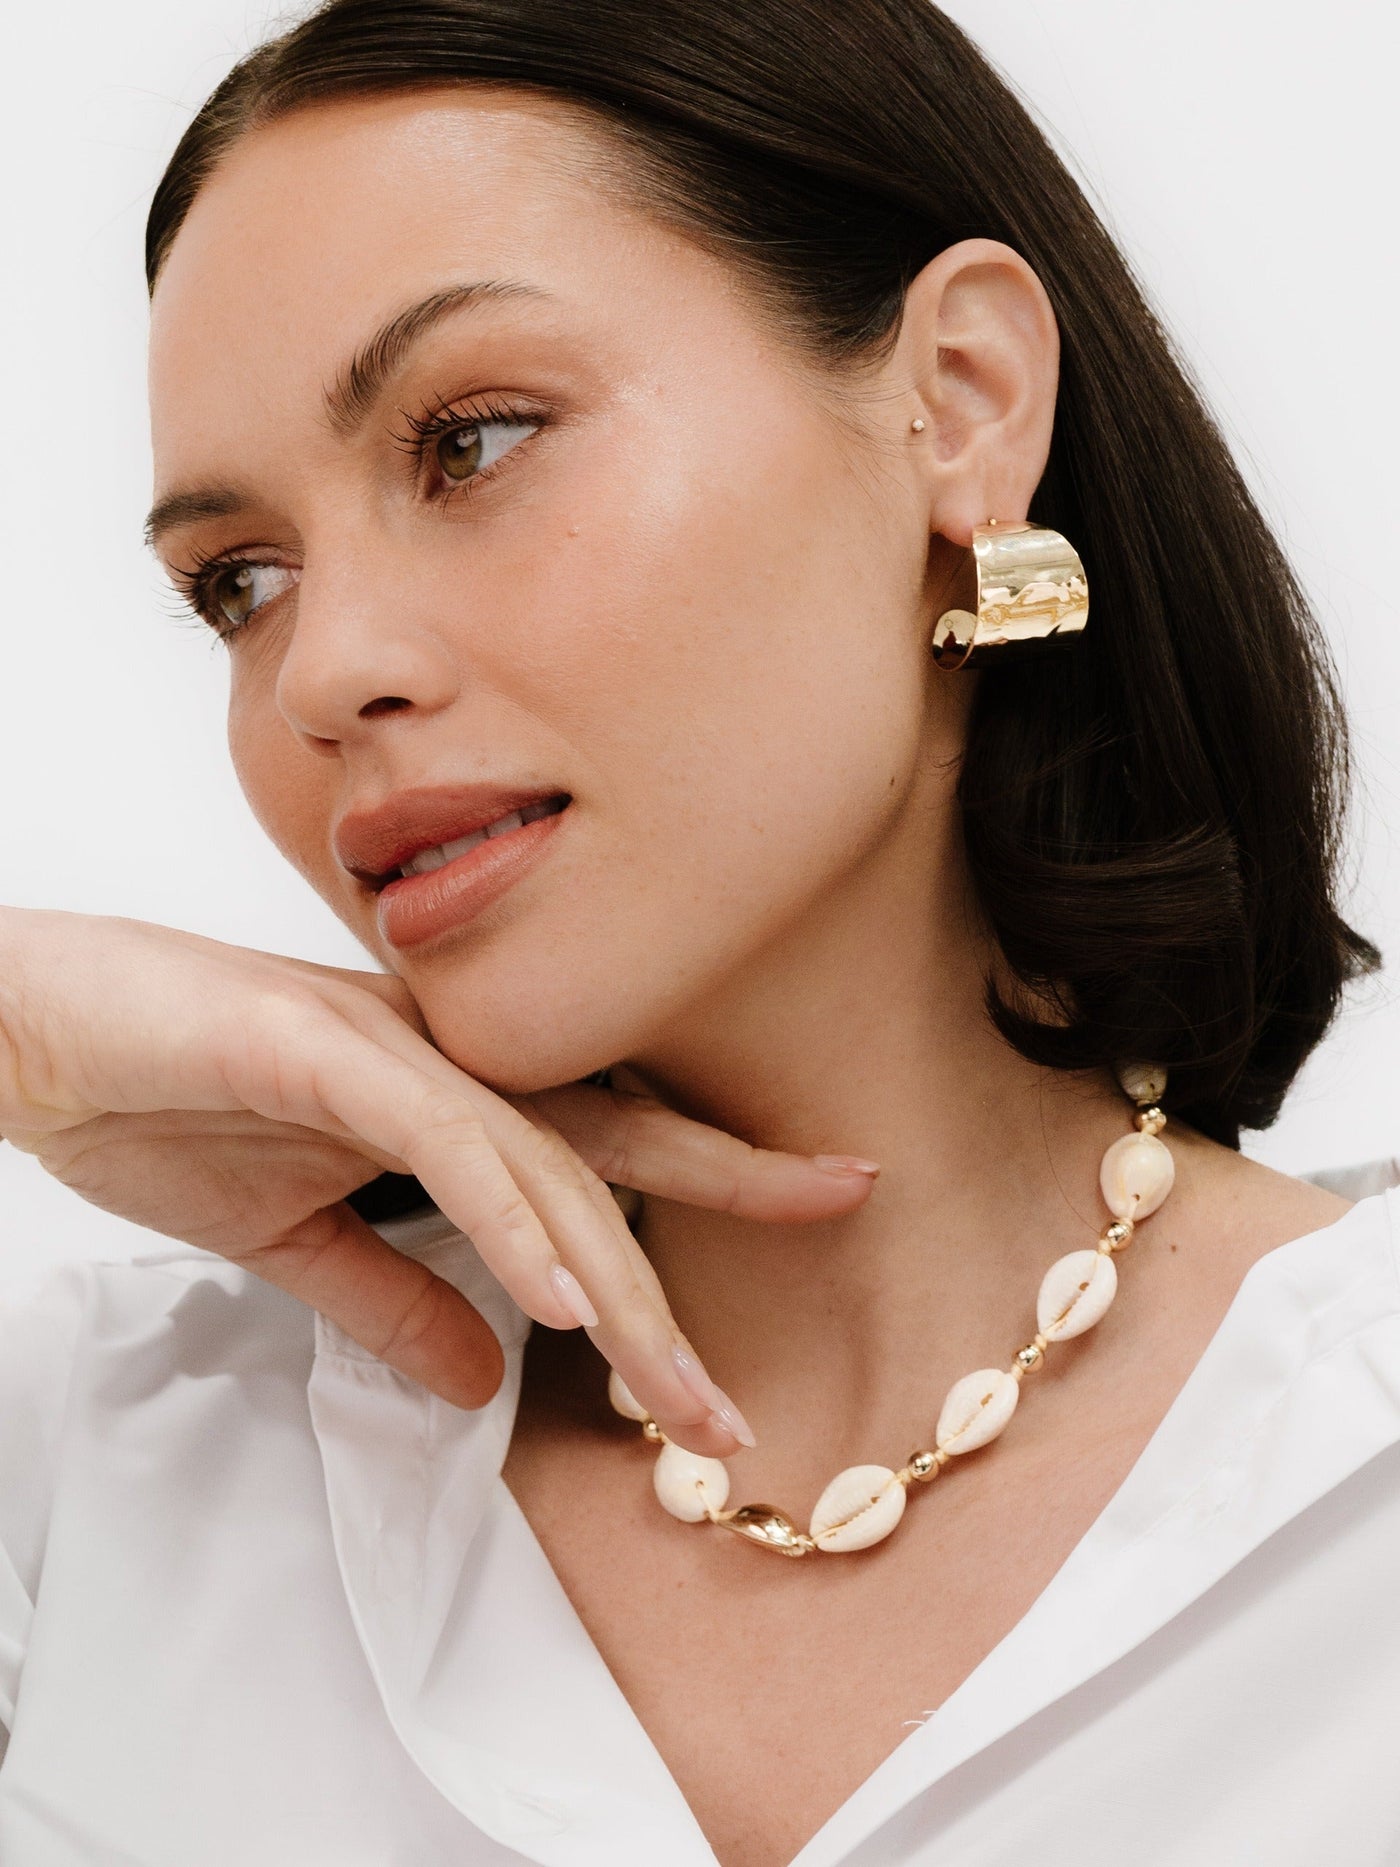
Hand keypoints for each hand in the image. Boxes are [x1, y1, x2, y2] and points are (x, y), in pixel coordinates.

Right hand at [0, 908, 878, 1454]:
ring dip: (617, 1282)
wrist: (37, 1033)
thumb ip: (395, 1301)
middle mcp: (446, 1059)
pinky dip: (508, 1219)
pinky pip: (444, 1142)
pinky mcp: (324, 1051)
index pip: (603, 1146)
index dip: (717, 1176)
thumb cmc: (159, 1105)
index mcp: (449, 1093)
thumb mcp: (292, 1239)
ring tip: (685, 1390)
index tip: (817, 1208)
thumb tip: (486, 1378)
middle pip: (606, 1160)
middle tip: (780, 1342)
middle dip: (709, 1240)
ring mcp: (392, 1048)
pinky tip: (561, 1298)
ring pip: (543, 1164)